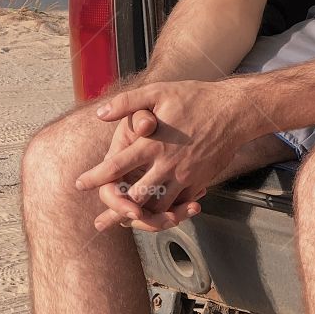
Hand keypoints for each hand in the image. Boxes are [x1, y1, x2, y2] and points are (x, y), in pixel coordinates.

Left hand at [77, 79, 253, 231]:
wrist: (234, 111)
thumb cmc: (195, 98)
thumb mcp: (159, 92)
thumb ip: (127, 103)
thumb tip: (100, 114)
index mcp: (153, 143)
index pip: (116, 166)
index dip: (95, 178)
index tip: (79, 184)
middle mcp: (167, 164)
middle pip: (134, 198)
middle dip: (116, 210)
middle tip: (101, 219)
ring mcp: (185, 176)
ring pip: (157, 207)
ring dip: (140, 216)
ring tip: (125, 222)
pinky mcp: (199, 182)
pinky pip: (179, 205)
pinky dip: (165, 212)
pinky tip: (156, 214)